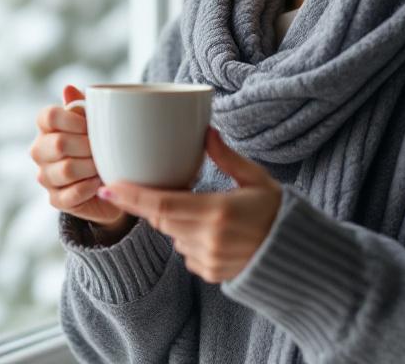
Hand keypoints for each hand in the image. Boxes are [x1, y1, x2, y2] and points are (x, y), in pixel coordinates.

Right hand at [30, 85, 130, 229]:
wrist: (112, 182)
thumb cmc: (102, 145)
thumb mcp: (97, 122)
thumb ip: (84, 106)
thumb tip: (68, 88)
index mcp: (47, 127)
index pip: (47, 116)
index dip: (73, 120)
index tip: (91, 126)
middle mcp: (40, 151)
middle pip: (59, 144)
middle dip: (87, 146)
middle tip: (102, 149)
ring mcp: (45, 176)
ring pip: (66, 170)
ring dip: (91, 168)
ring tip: (102, 166)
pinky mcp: (55, 200)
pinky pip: (71, 194)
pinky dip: (89, 188)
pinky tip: (99, 182)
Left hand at [98, 127, 278, 282]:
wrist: (296, 256)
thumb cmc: (278, 212)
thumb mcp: (256, 179)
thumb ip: (226, 157)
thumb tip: (205, 130)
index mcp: (218, 211)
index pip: (162, 205)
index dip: (131, 197)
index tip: (107, 188)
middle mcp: (209, 239)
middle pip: (161, 220)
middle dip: (149, 204)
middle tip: (143, 189)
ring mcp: (209, 260)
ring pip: (172, 236)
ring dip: (176, 221)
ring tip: (208, 212)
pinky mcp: (210, 273)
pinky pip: (185, 253)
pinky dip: (190, 238)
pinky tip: (214, 233)